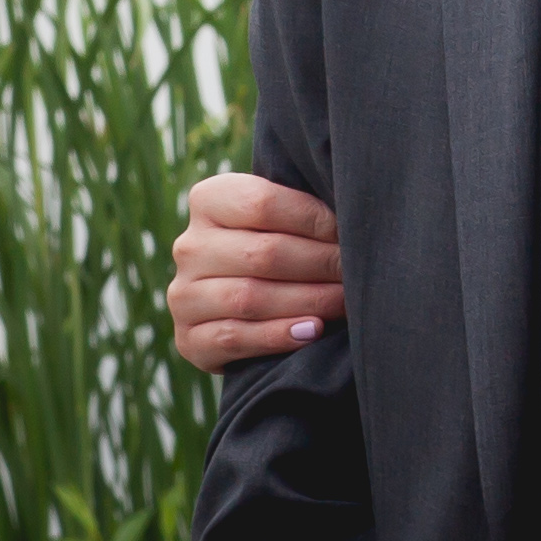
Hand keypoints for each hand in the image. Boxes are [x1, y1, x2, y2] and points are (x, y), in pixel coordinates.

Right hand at [172, 173, 345, 370]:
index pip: (263, 204)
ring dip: (306, 301)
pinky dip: (278, 336)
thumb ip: (306, 208)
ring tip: (345, 302)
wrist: (246, 302)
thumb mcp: (287, 215)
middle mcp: (189, 246)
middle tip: (357, 271)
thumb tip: (352, 213)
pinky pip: (234, 338)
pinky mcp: (188, 339)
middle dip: (320, 264)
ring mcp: (183, 295)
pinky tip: (311, 332)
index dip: (314, 220)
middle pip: (262, 254)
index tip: (347, 232)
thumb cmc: (283, 242)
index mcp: (209, 201)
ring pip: (249, 298)